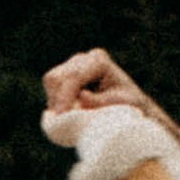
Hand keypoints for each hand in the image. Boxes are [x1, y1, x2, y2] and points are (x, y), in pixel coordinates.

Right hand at [43, 47, 179, 139]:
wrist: (128, 107)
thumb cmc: (128, 107)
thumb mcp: (121, 106)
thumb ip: (101, 102)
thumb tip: (82, 96)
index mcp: (99, 61)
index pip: (73, 76)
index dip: (65, 98)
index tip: (62, 117)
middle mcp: (84, 58)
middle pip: (57, 76)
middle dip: (58, 100)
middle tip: (63, 121)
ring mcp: (73, 64)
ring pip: (51, 81)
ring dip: (56, 101)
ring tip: (69, 118)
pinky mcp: (66, 74)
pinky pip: (51, 88)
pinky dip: (56, 102)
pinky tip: (69, 113)